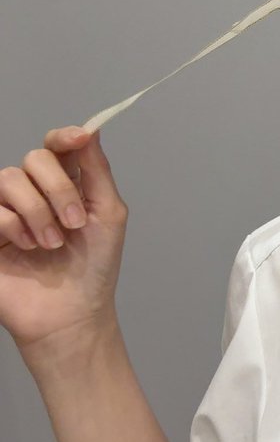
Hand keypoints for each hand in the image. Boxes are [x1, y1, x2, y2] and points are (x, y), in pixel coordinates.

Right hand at [0, 127, 128, 357]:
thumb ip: (97, 170)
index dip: (65, 136)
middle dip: (59, 189)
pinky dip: (15, 226)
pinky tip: (29, 247)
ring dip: (39, 212)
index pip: (57, 145)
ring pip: (10, 179)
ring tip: (53, 243)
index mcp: (67, 183)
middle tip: (76, 222)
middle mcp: (34, 192)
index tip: (78, 138)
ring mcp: (7, 210)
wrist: (71, 313)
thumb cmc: (94, 266)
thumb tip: (90, 129)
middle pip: (35, 158)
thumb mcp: (108, 214)